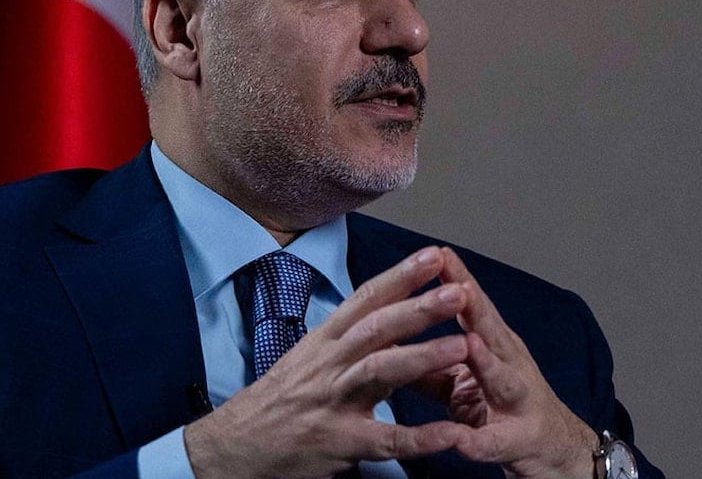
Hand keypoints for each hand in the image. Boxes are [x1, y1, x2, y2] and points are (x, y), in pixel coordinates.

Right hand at [183, 246, 472, 477]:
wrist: (238, 445)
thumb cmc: (280, 400)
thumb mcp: (309, 357)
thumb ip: (349, 337)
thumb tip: (390, 309)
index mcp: (325, 341)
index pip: (366, 299)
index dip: (401, 276)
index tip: (434, 255)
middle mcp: (330, 364)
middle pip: (378, 328)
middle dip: (420, 307)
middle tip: (460, 291)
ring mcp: (335, 402)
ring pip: (381, 372)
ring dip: (424, 357)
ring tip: (463, 346)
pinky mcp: (341, 443)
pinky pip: (386, 439)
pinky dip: (421, 437)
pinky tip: (452, 434)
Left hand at [435, 248, 598, 478]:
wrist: (557, 451)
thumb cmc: (507, 406)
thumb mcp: (468, 379)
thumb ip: (432, 362)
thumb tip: (391, 342)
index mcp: (494, 346)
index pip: (474, 306)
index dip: (457, 279)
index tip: (436, 252)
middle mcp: (511, 366)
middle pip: (492, 331)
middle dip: (475, 308)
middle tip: (457, 284)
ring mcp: (519, 403)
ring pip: (503, 379)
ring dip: (487, 362)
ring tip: (469, 345)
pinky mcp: (520, 442)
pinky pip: (496, 442)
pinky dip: (479, 441)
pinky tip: (462, 440)